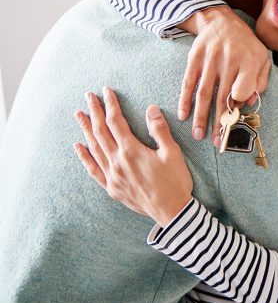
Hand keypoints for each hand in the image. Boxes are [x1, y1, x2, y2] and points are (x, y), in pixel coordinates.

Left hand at [73, 87, 193, 226]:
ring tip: (79, 115)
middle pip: (101, 131)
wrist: (171, 211)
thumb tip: (151, 109)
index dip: (111, 105)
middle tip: (88, 96)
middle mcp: (117, 161)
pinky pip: (93, 169)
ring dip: (86, 129)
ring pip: (94, 148)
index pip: (116, 122)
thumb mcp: (172, 153)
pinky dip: (84, 157)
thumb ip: (159, 130)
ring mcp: (112, 175)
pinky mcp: (111, 187)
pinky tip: (78, 147)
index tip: (106, 91)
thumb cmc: (175, 181)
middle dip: (94, 112)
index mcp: (132, 150)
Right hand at [178, 6, 270, 142]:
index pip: (245, 86)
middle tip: (217, 142)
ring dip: (201, 116)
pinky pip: (188, 83)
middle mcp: (229, 61)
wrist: (221, 21)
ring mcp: (210, 60)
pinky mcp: (194, 59)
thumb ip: (260, 81)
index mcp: (249, 61)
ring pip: (204, 93)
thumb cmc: (246, 45)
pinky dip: (185, 100)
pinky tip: (183, 115)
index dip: (240, 101)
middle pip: (223, 96)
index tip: (236, 114)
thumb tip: (248, 102)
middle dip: (219, 122)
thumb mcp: (261, 58)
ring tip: (199, 135)